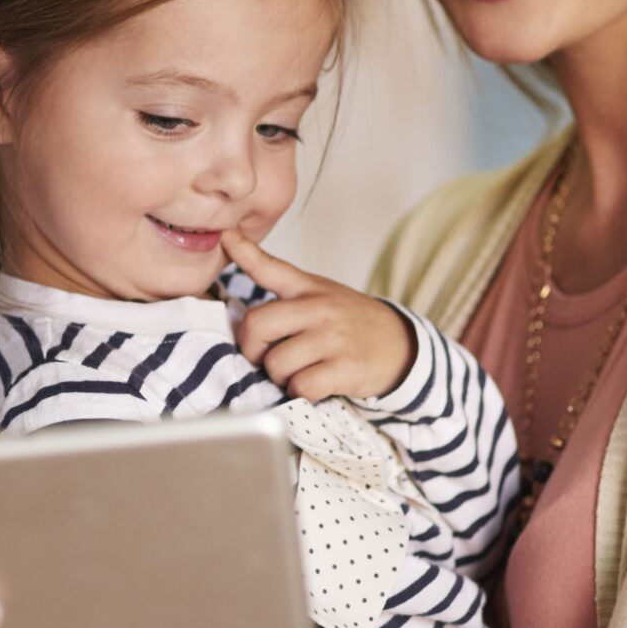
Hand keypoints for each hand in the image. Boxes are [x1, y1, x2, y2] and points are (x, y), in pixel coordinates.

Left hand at [224, 233, 417, 401]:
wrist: (400, 346)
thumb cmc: (350, 322)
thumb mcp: (321, 293)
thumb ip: (280, 281)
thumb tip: (235, 251)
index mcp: (309, 289)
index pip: (270, 266)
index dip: (244, 251)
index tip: (225, 236)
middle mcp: (319, 308)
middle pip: (257, 325)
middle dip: (253, 349)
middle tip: (267, 355)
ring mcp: (332, 337)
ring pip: (276, 362)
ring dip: (280, 376)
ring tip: (299, 370)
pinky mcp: (345, 368)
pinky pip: (301, 385)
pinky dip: (301, 391)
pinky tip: (314, 383)